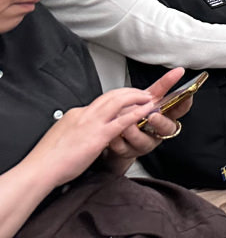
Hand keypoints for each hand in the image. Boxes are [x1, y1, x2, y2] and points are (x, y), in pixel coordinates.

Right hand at [23, 85, 161, 183]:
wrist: (39, 169)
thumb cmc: (48, 160)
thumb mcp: (63, 136)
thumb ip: (76, 130)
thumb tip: (83, 132)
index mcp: (75, 114)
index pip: (100, 101)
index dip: (117, 98)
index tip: (127, 98)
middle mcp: (85, 114)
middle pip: (111, 95)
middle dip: (129, 91)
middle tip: (142, 93)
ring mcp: (92, 123)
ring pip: (119, 101)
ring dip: (137, 97)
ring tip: (149, 97)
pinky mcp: (98, 136)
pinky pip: (123, 120)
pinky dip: (137, 112)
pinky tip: (147, 110)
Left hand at [104, 68, 189, 168]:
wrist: (118, 136)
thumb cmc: (137, 115)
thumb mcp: (149, 99)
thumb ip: (163, 85)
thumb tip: (178, 70)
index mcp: (167, 117)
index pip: (181, 109)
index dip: (185, 103)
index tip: (185, 95)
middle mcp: (159, 132)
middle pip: (167, 129)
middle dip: (160, 122)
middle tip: (152, 116)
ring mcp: (144, 143)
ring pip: (142, 140)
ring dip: (133, 130)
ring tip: (125, 122)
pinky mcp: (128, 152)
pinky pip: (123, 147)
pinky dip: (117, 139)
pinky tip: (113, 132)